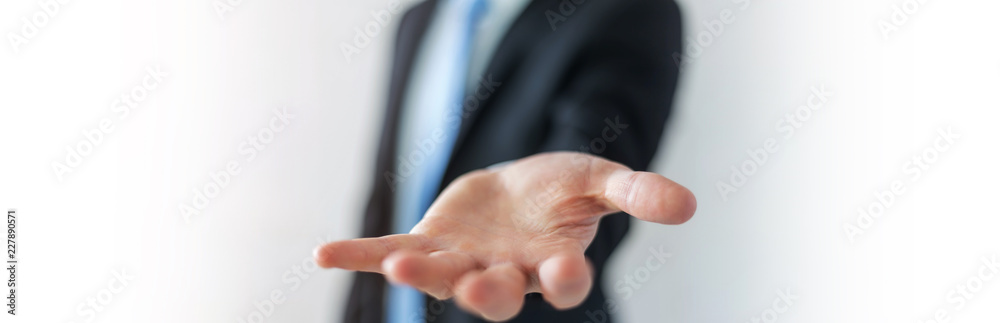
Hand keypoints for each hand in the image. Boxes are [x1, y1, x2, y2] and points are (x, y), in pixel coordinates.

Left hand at [315, 152, 695, 320]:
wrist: (517, 185)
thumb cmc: (560, 189)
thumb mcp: (599, 180)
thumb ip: (635, 193)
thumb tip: (690, 205)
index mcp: (552, 262)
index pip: (564, 280)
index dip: (565, 277)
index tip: (567, 269)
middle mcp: (506, 273)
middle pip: (496, 293)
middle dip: (487, 291)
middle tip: (479, 285)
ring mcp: (463, 264)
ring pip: (442, 279)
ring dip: (420, 273)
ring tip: (397, 261)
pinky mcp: (429, 245)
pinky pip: (389, 250)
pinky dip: (357, 254)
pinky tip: (323, 253)